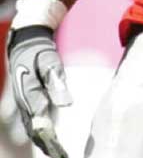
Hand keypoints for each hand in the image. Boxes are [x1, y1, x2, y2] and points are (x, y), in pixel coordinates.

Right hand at [7, 25, 72, 157]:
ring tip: (60, 154)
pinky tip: (53, 143)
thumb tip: (66, 104)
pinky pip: (34, 125)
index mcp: (29, 96)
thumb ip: (57, 82)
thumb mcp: (50, 63)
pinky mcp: (29, 105)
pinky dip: (43, 136)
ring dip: (45, 144)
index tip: (61, 150)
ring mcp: (25, 106)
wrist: (27, 46)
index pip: (40, 123)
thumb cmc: (40, 54)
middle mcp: (25, 105)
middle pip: (36, 131)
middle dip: (48, 146)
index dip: (50, 138)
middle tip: (63, 156)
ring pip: (34, 131)